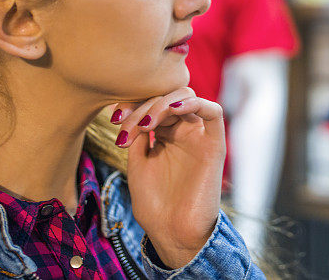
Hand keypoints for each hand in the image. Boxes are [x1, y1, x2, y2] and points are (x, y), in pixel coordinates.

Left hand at [108, 87, 225, 267]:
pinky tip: (172, 110)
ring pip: (186, 97)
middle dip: (143, 106)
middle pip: (166, 97)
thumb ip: (138, 135)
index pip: (151, 104)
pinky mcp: (214, 144)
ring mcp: (198, 136)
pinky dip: (194, 103)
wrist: (171, 231)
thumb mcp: (137, 164)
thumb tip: (135, 112)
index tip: (114, 117)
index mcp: (163, 135)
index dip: (133, 104)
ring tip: (146, 122)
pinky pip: (214, 112)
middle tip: (127, 125)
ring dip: (163, 103)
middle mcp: (182, 131)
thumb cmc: (154, 204)